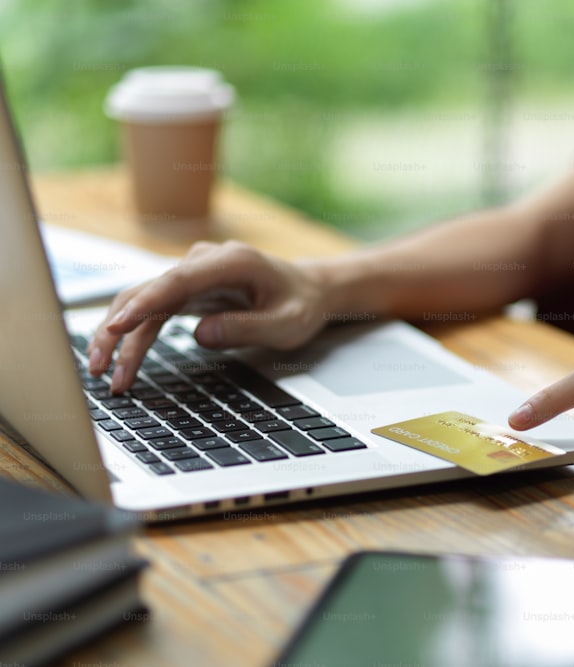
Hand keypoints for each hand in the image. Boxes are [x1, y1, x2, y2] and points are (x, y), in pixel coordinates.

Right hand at [88, 241, 327, 392]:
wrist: (309, 290)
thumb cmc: (301, 305)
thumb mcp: (287, 324)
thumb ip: (247, 327)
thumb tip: (200, 334)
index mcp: (231, 262)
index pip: (177, 281)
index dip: (144, 304)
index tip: (117, 326)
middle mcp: (204, 263)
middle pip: (149, 291)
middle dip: (120, 330)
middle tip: (102, 369)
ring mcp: (192, 276)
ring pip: (143, 301)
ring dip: (120, 337)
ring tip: (106, 375)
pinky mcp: (187, 291)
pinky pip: (153, 310)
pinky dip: (135, 335)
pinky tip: (122, 361)